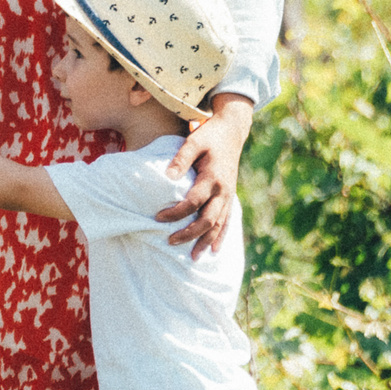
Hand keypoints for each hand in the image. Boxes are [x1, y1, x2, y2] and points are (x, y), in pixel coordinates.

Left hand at [157, 95, 253, 257]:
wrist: (232, 131)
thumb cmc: (210, 135)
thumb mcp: (194, 141)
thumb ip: (181, 159)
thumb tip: (168, 177)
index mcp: (212, 177)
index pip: (193, 201)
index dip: (176, 212)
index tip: (157, 217)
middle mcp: (223, 190)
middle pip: (207, 219)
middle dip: (190, 233)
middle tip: (171, 242)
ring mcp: (228, 195)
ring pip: (218, 224)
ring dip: (206, 241)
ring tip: (194, 258)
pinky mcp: (229, 196)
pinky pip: (227, 220)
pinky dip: (221, 236)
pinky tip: (214, 250)